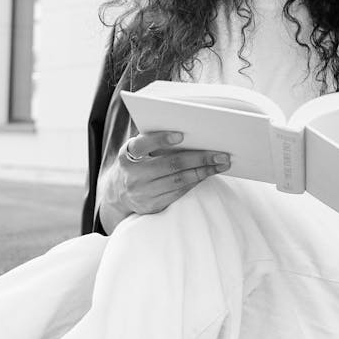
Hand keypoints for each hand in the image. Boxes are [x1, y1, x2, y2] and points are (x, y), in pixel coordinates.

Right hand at [104, 131, 230, 219]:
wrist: (117, 193)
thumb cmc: (134, 163)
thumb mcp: (135, 150)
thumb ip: (152, 141)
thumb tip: (188, 133)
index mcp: (127, 155)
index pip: (144, 144)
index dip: (161, 139)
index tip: (181, 135)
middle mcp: (133, 175)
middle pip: (171, 165)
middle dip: (199, 158)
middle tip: (220, 154)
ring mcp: (142, 192)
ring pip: (179, 180)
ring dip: (203, 172)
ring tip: (220, 164)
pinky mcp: (152, 205)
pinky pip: (179, 193)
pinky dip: (195, 182)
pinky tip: (208, 174)